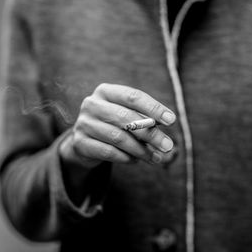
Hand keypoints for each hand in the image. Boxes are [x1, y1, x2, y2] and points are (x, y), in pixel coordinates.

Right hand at [60, 83, 176, 167]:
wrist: (85, 142)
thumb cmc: (114, 125)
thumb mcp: (128, 117)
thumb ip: (145, 119)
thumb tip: (167, 128)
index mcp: (106, 91)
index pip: (132, 96)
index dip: (153, 108)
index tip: (171, 120)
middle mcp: (92, 104)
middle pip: (126, 118)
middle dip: (150, 133)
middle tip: (168, 145)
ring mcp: (84, 123)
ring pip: (118, 138)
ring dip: (141, 150)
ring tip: (156, 158)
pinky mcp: (80, 143)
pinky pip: (108, 152)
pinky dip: (125, 158)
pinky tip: (135, 160)